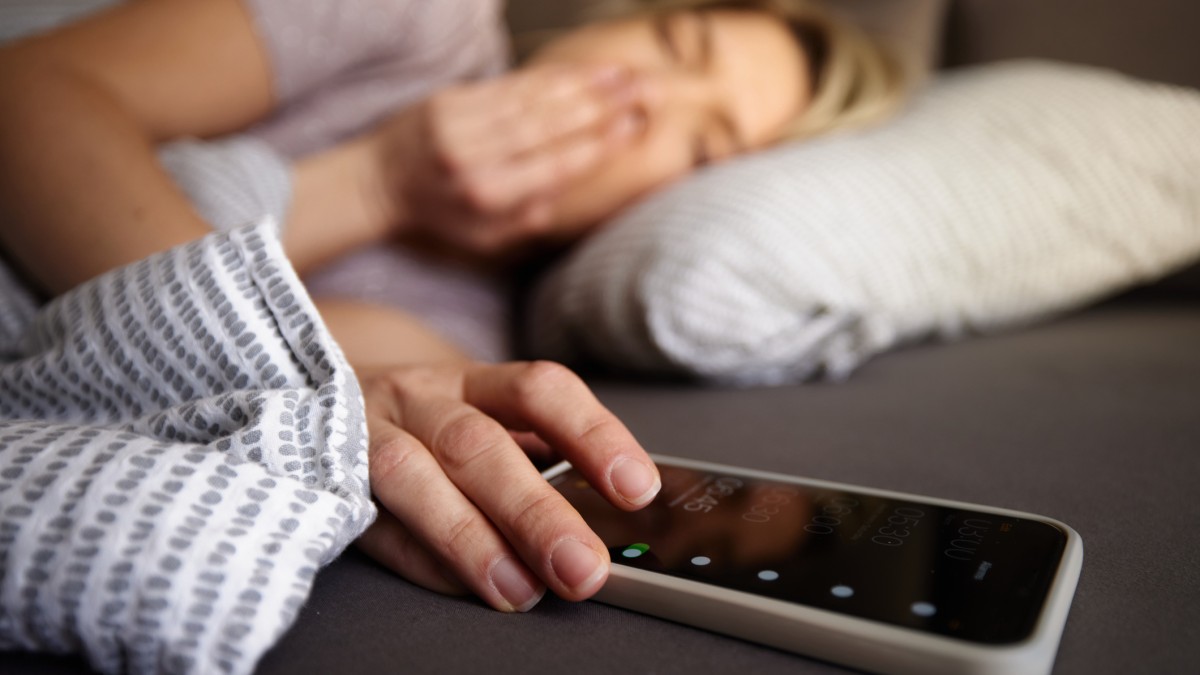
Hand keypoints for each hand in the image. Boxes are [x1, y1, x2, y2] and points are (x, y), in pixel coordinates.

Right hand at [355, 360, 660, 610]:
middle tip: (584, 568)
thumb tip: (611, 516)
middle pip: (476, 445)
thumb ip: (538, 458)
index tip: (637, 488)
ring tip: (522, 590)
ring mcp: (364, 434)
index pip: (539, 390)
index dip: (591, 434)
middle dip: (535, 511)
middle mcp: (418, 399)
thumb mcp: (481, 421)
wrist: (316, 402)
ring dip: (471, 539)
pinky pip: (370, 520)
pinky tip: (465, 585)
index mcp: (472, 382)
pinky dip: (420, 559)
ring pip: (413, 475)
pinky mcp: (325, 477)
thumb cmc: (426, 428)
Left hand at [368, 64, 646, 252]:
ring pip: (534, 101)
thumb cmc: (438, 217)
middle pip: (551, 127)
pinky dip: (546, 77)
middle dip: (602, 107)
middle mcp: (475, 157)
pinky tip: (576, 71)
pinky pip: (509, 86)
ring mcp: (460, 124)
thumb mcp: (485, 238)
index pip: (556, 166)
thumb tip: (568, 185)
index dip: (599, 146)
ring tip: (621, 75)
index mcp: (487, 196)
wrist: (376, 184)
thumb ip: (529, 217)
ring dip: (582, 85)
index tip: (634, 128)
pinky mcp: (451, 100)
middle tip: (642, 92)